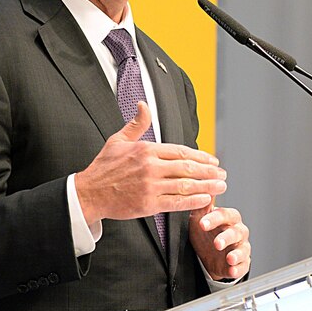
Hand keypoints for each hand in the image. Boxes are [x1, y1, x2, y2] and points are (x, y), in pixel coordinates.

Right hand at [75, 102, 226, 224]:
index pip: (181, 151)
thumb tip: (143, 105)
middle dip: (209, 171)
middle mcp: (150, 167)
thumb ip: (136, 125)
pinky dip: (194, 201)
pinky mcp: (148, 204)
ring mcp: (150, 186)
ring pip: (186, 185)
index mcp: (146, 150)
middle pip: (188, 168)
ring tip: (221, 186)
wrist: (88, 193)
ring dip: (207, 185)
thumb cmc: (103, 168)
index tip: (213, 160)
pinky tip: (206, 199)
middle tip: (222, 173)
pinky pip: (177, 203)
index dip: (200, 156)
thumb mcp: (117, 141)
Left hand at [188, 202, 250, 280]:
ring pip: (243, 249)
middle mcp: (238, 232)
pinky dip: (238, 268)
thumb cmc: (206, 233)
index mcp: (229, 219)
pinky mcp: (242, 263)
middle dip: (227, 238)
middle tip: (217, 243)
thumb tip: (203, 187)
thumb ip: (202, 205)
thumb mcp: (200, 218)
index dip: (215, 219)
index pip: (225, 215)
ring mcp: (241, 248)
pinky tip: (232, 269)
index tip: (202, 224)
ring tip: (229, 258)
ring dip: (237, 254)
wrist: (207, 255)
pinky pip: (243, 266)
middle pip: (237, 232)